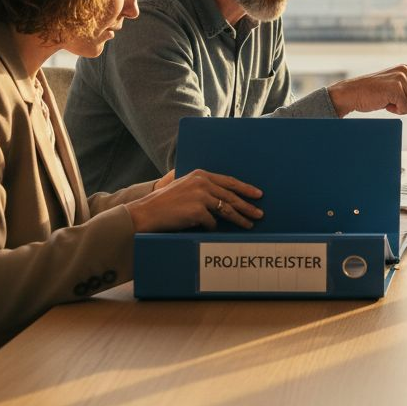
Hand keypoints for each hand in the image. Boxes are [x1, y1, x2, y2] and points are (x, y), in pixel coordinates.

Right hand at [126, 169, 263, 232]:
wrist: (146, 212)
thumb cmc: (165, 203)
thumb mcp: (185, 187)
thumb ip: (203, 188)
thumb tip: (225, 198)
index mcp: (200, 174)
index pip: (229, 181)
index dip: (245, 188)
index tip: (258, 194)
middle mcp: (202, 182)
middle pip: (231, 196)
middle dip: (247, 206)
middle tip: (260, 214)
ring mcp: (200, 196)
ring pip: (226, 210)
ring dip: (239, 219)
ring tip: (248, 225)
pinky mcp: (197, 211)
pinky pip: (211, 223)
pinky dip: (212, 228)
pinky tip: (210, 231)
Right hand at [327, 65, 406, 116]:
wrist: (352, 93)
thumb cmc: (372, 93)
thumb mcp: (393, 88)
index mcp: (406, 69)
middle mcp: (406, 70)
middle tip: (395, 103)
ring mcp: (401, 77)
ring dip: (403, 108)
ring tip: (389, 101)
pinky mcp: (396, 87)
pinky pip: (406, 107)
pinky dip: (396, 110)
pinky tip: (385, 103)